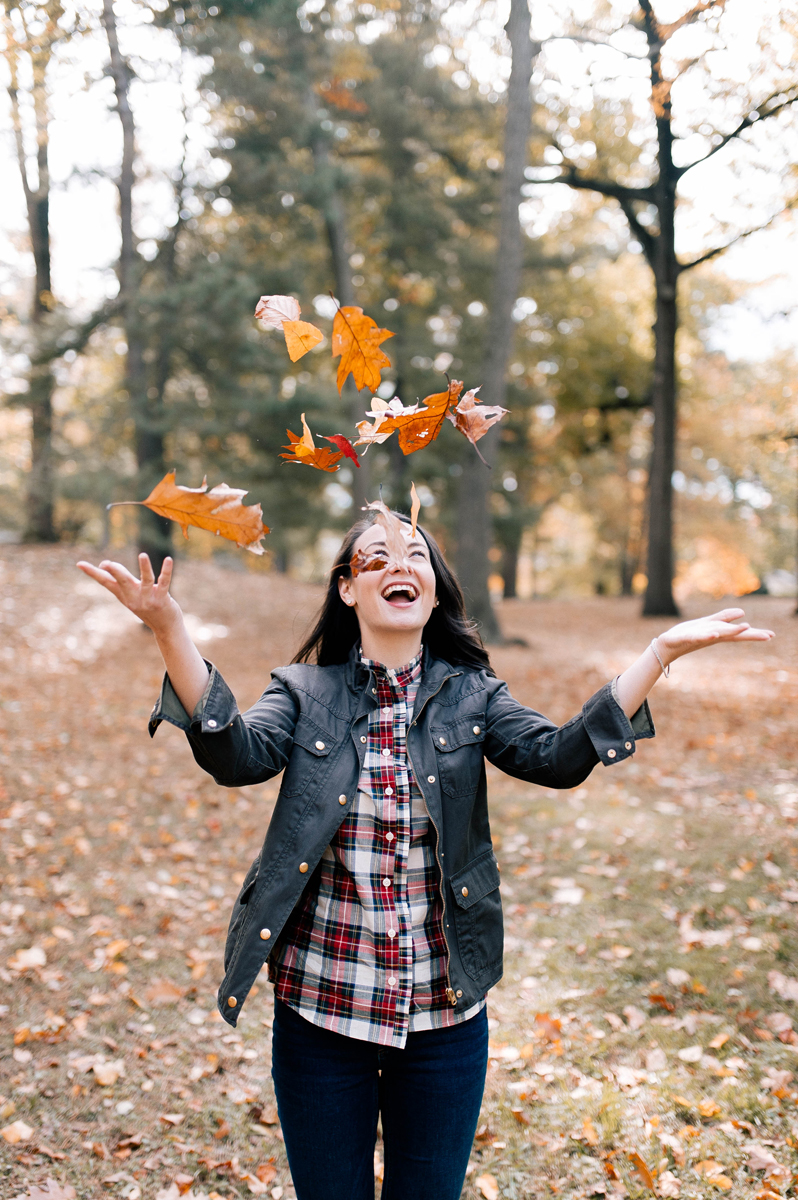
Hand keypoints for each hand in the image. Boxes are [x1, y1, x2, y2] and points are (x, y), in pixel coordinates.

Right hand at [76, 553, 181, 635]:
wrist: (166, 628)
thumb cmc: (148, 608)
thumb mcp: (131, 596)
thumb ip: (121, 581)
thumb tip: (106, 564)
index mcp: (124, 595)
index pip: (105, 582)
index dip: (93, 573)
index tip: (79, 563)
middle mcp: (134, 598)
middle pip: (122, 581)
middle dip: (115, 571)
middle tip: (107, 563)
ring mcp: (148, 599)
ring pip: (146, 580)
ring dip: (144, 567)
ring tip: (142, 555)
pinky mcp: (162, 599)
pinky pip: (164, 583)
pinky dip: (166, 571)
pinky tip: (168, 559)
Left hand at [657, 607, 774, 664]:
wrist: (668, 645)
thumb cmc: (689, 634)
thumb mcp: (709, 624)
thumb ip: (724, 618)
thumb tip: (742, 613)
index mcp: (718, 633)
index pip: (739, 633)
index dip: (754, 633)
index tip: (771, 635)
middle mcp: (711, 636)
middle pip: (733, 635)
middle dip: (749, 634)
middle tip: (767, 636)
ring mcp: (700, 637)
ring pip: (718, 634)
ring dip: (732, 630)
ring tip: (746, 626)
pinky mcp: (686, 637)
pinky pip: (697, 636)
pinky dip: (705, 635)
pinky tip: (713, 634)